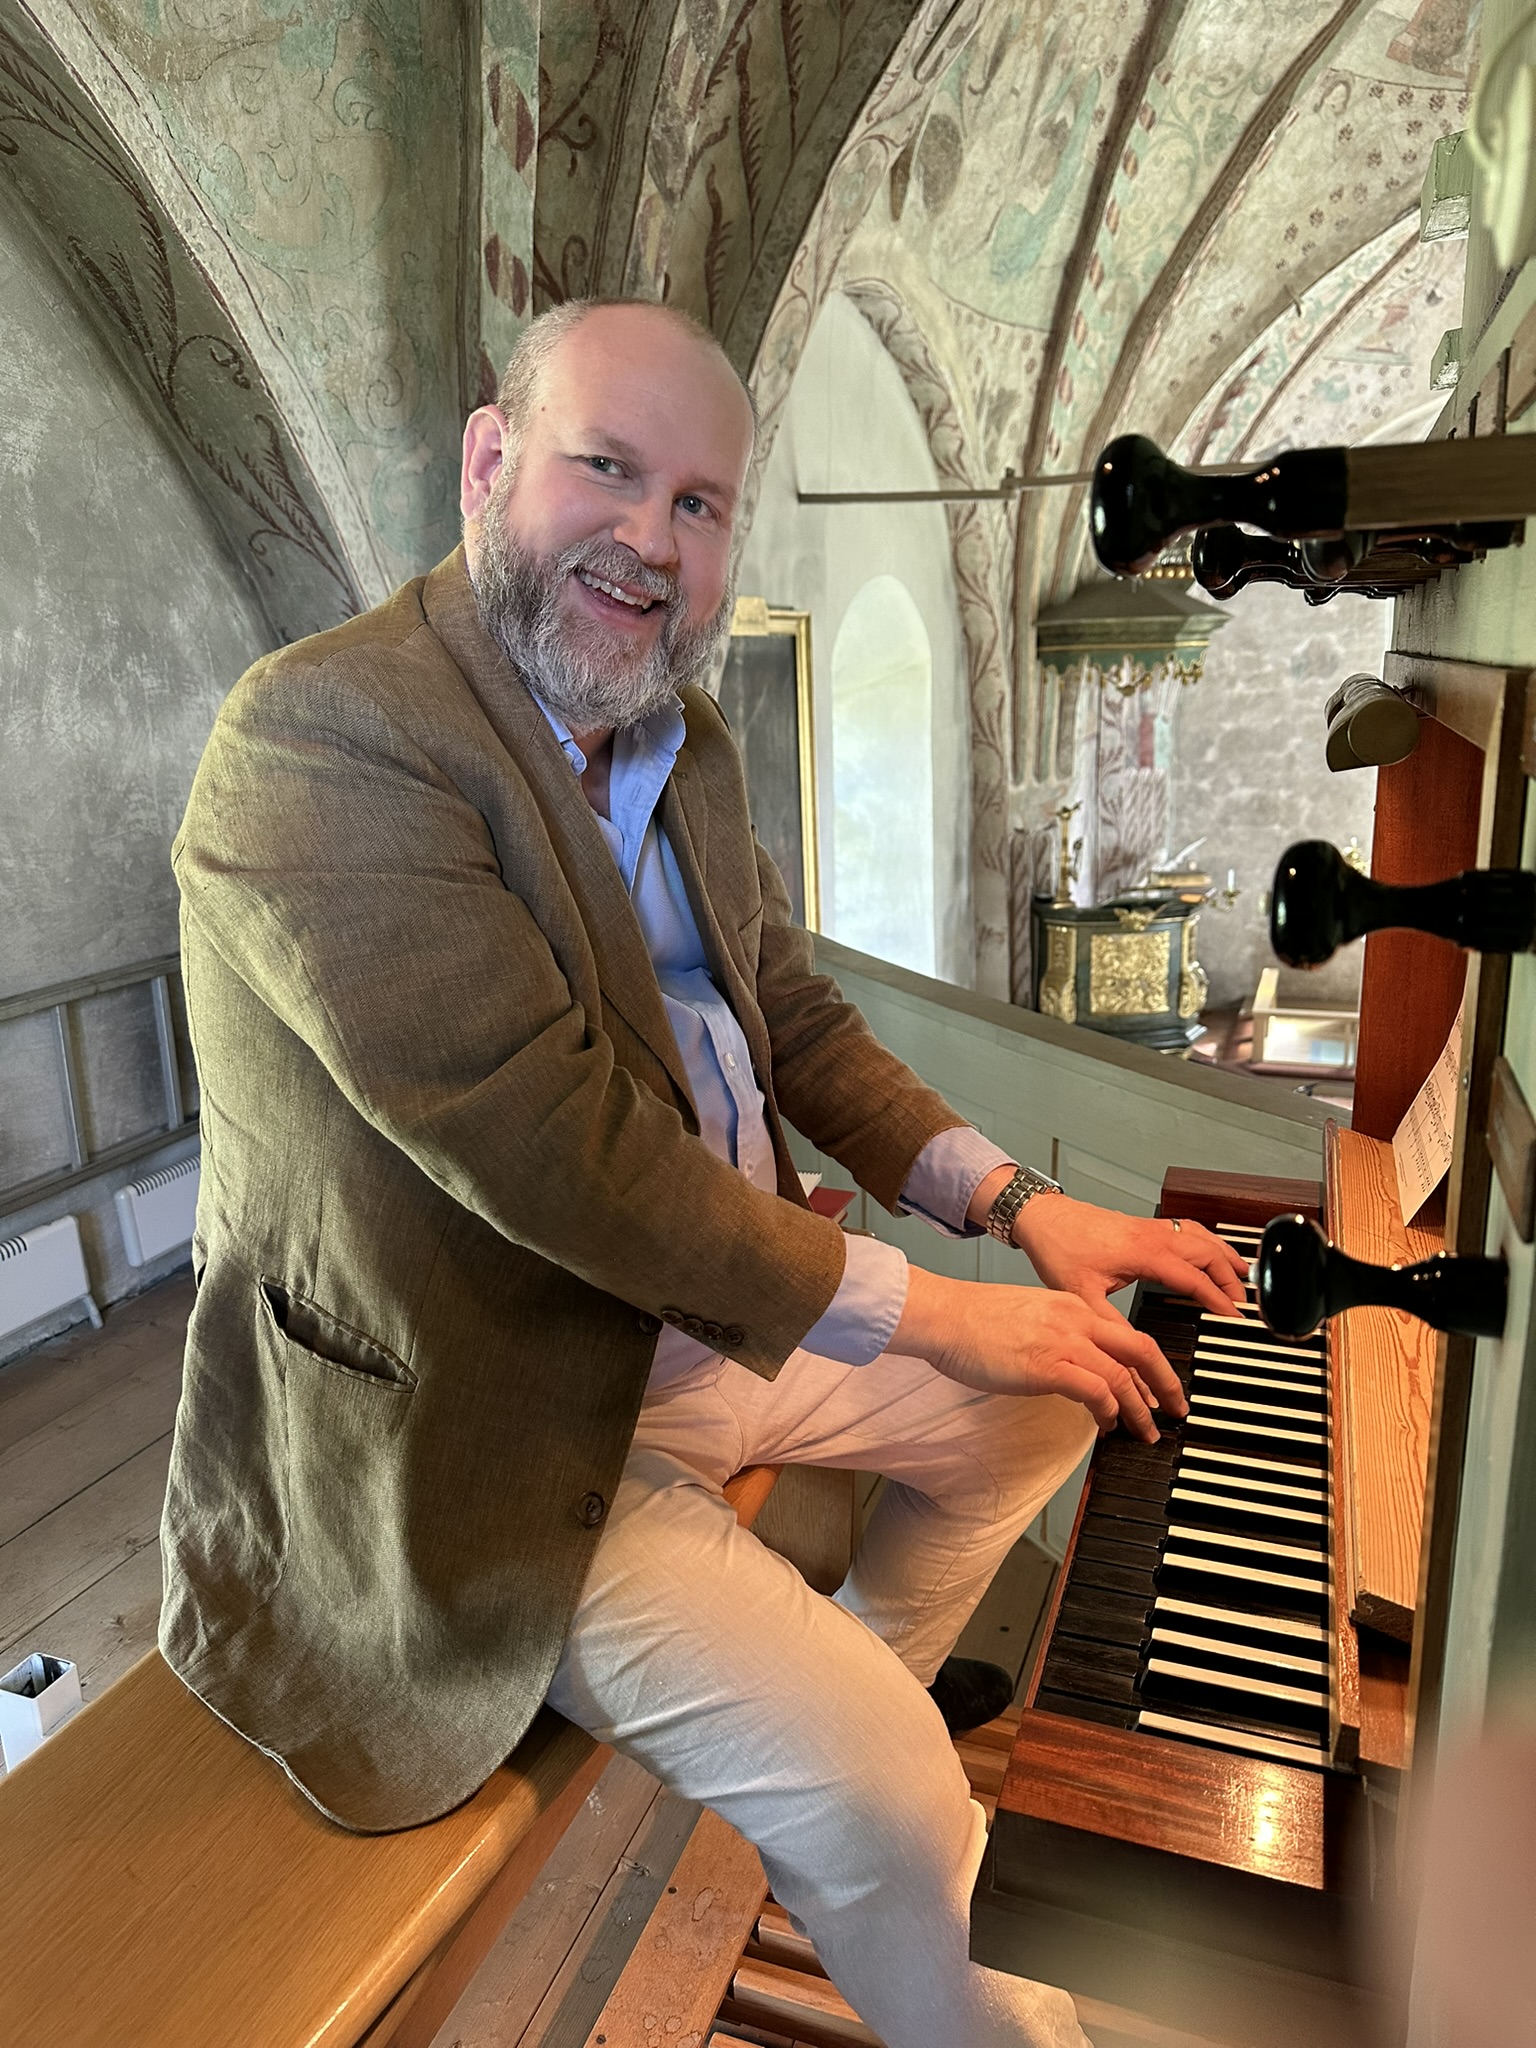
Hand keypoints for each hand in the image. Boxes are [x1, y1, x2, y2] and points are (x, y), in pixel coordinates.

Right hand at [890, 1266, 1185, 1441]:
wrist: (945, 1315)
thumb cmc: (974, 1320)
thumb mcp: (1028, 1316)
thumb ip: (1056, 1334)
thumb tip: (1070, 1365)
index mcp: (1073, 1305)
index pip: (1126, 1334)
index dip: (1149, 1364)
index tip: (1158, 1386)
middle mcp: (1076, 1319)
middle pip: (1141, 1349)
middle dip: (1165, 1383)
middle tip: (1175, 1409)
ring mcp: (1064, 1342)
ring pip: (1123, 1376)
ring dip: (1140, 1409)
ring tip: (1145, 1431)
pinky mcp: (1048, 1366)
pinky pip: (1096, 1391)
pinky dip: (1110, 1411)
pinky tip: (1108, 1424)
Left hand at [1003, 1189, 1247, 1317]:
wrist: (1043, 1217)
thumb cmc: (1059, 1249)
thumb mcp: (1083, 1296)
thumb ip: (1113, 1325)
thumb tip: (1136, 1353)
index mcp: (1144, 1253)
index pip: (1194, 1278)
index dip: (1218, 1299)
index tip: (1234, 1318)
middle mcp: (1153, 1236)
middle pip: (1207, 1254)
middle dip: (1231, 1278)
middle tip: (1243, 1303)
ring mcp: (1150, 1226)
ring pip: (1201, 1236)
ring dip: (1224, 1255)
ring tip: (1243, 1275)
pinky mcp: (1144, 1224)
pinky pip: (1187, 1228)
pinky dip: (1207, 1239)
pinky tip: (1211, 1248)